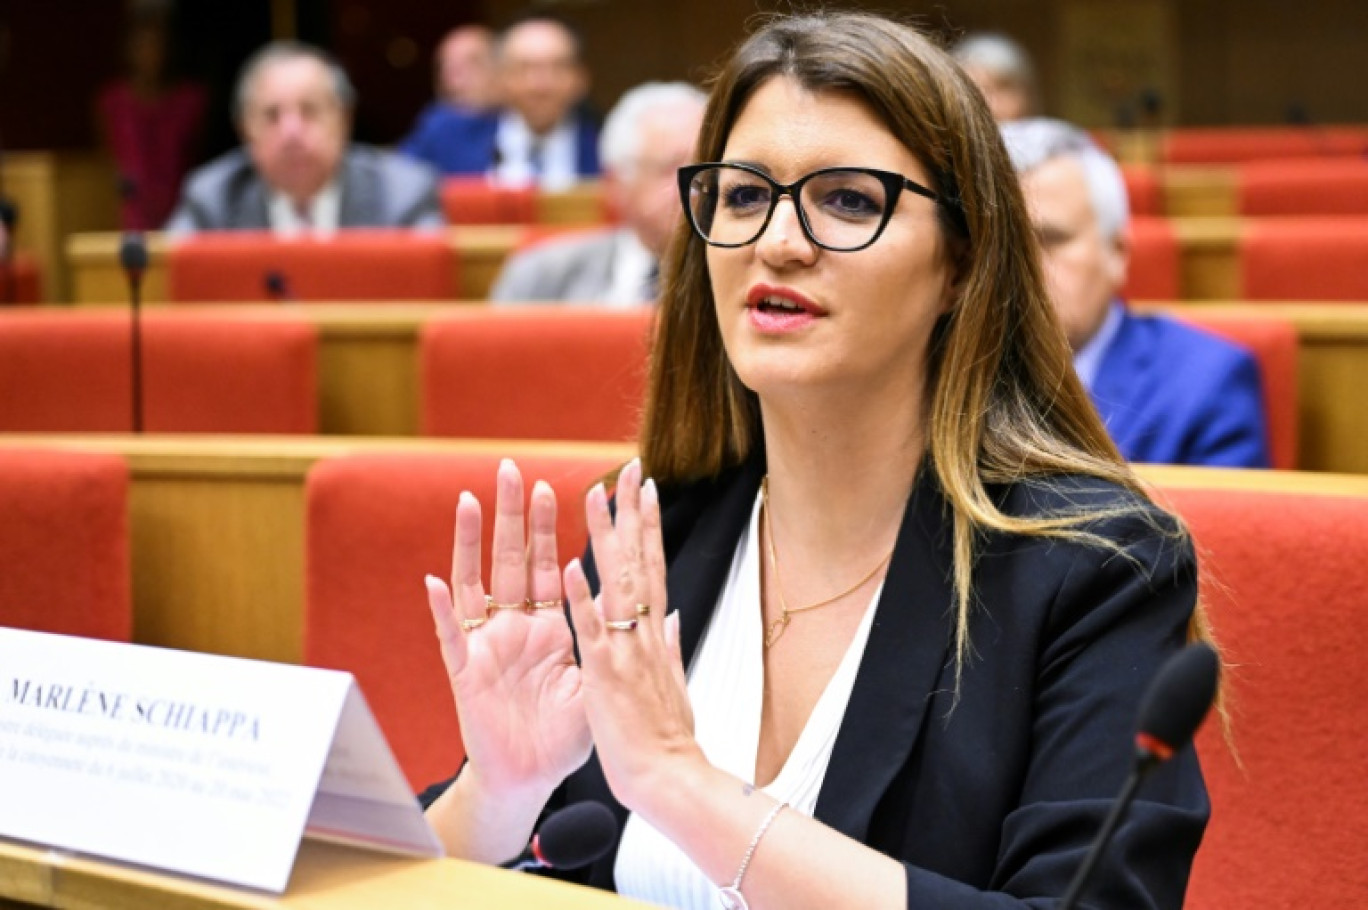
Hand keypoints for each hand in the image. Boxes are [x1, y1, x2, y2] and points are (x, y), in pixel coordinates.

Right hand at [425, 459, 591, 800]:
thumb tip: (653, 606)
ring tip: (470, 500)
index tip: (557, 483)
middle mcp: (515, 626)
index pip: (550, 564)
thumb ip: (609, 642)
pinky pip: (451, 638)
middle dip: (512, 514)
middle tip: (510, 467)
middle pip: (512, 559)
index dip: (552, 526)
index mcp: (549, 625)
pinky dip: (442, 610)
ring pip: (476, 583)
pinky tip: (434, 581)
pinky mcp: (465, 674)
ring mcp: (487, 645)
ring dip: (471, 543)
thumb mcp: (597, 681)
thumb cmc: (563, 733)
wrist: (533, 778)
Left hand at [563, 458, 704, 813]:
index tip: (647, 490)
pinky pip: (590, 631)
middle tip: (628, 470)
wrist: (670, 777)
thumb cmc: (667, 737)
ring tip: (596, 496)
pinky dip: (581, 599)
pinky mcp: (604, 674)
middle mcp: (644, 633)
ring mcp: (625, 650)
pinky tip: (570, 567)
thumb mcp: (673, 684)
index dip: (649, 527)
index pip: (653, 568)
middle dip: (632, 514)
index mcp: (655, 635)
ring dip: (605, 538)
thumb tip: (673, 619)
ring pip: (615, 583)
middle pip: (639, 561)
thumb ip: (670, 647)